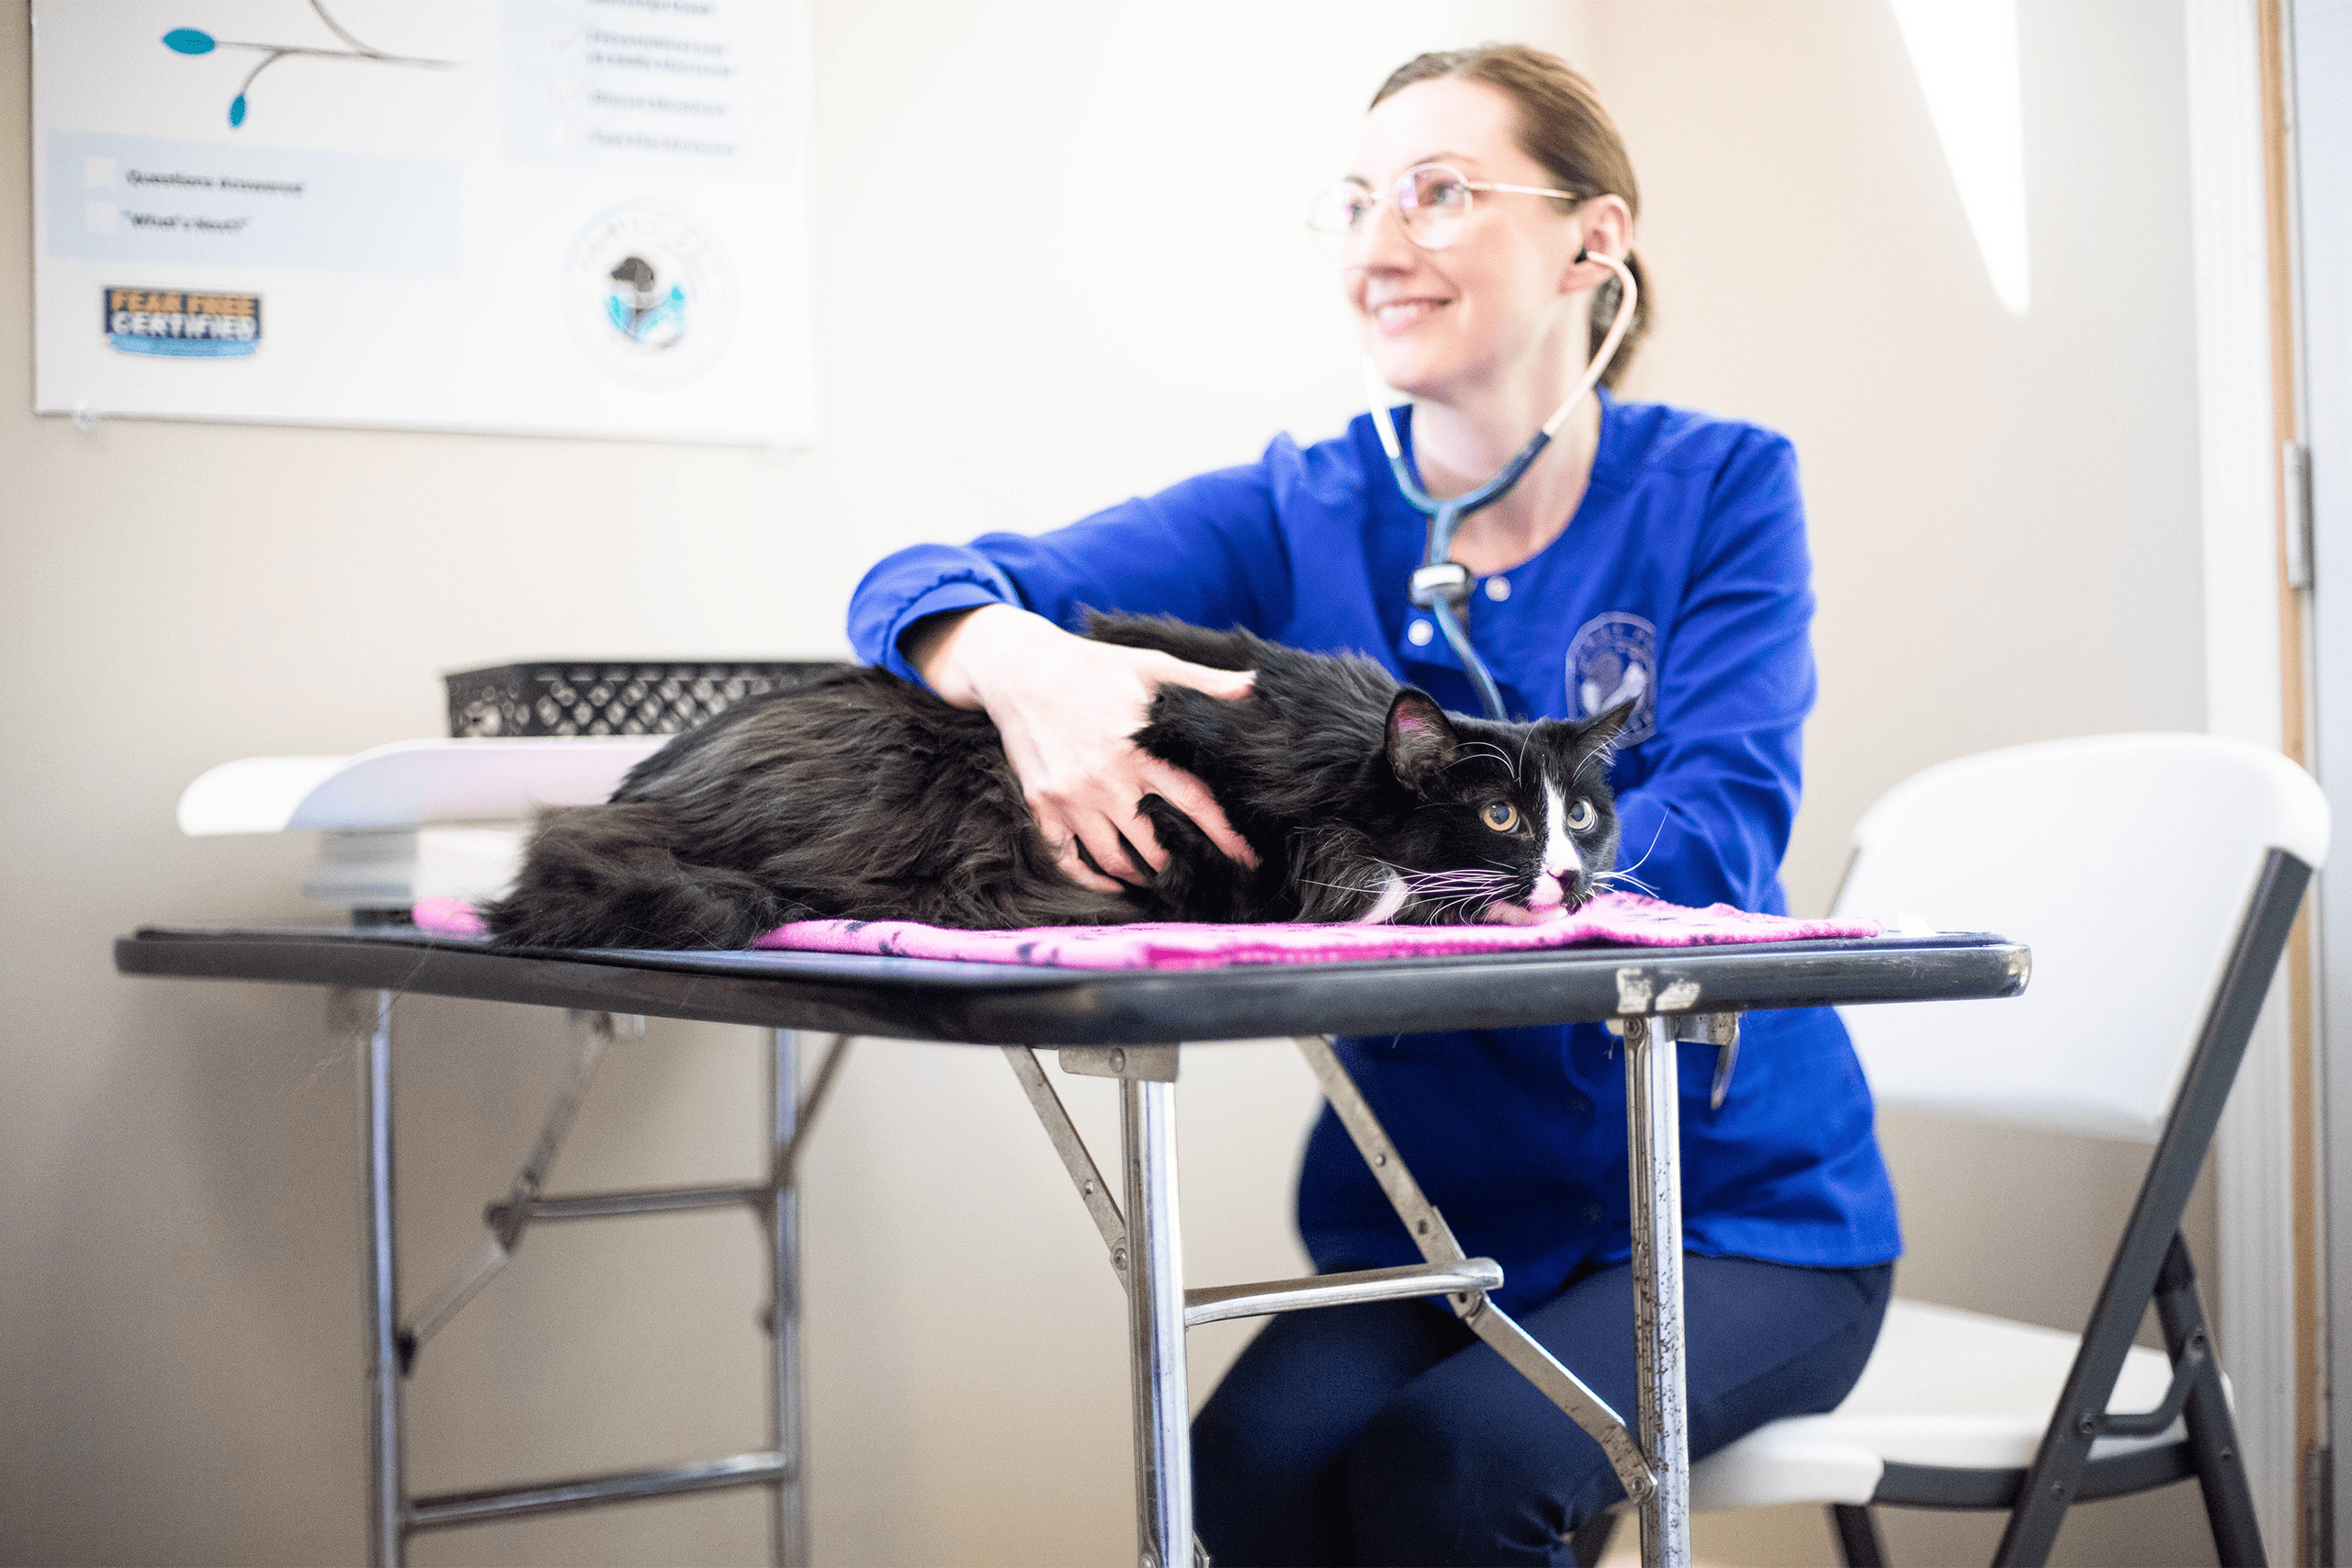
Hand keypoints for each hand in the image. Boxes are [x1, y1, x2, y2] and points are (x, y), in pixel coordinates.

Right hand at [910, 605, 1258, 892]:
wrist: (1019, 670)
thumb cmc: (1091, 666)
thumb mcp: (1150, 665)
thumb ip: (1203, 681)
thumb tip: (1254, 686)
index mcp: (1140, 752)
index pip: (1194, 805)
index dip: (1225, 836)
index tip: (1248, 859)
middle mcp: (1106, 782)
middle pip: (1156, 846)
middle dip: (1183, 865)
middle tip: (1203, 875)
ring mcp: (1071, 799)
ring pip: (1114, 860)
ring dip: (1141, 877)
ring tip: (1162, 880)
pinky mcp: (1043, 807)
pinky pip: (1068, 860)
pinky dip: (1092, 880)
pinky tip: (1113, 883)